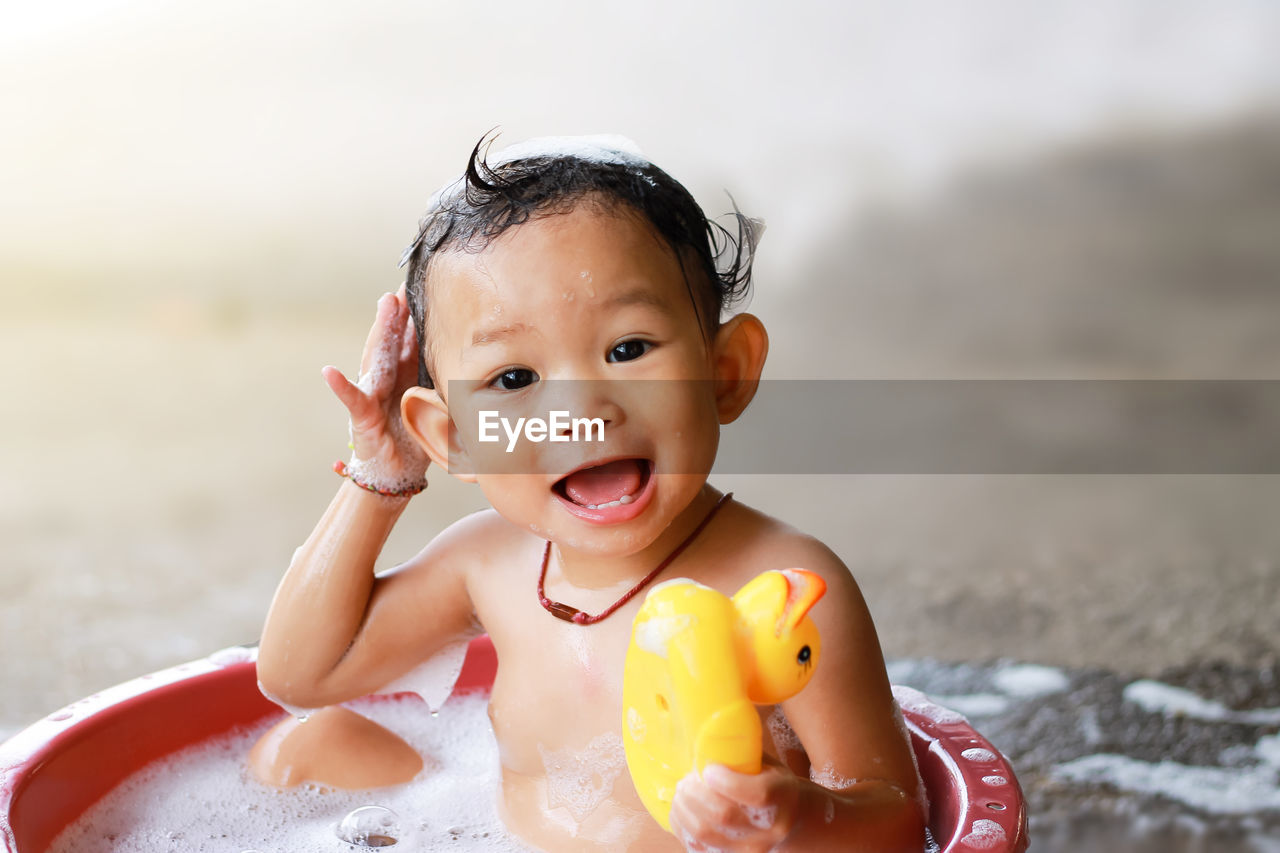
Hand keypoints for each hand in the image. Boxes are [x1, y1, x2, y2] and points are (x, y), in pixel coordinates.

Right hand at [322, 285, 428, 484]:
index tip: (425, 286)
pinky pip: (353, 400)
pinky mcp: (363, 418)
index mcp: (406, 375)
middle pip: (393, 340)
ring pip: (377, 357)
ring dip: (380, 331)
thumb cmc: (415, 438)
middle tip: (407, 283)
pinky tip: (330, 372)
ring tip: (384, 306)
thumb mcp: (437, 407)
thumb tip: (478, 364)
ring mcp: (373, 395)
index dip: (416, 315)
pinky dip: (340, 387)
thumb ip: (446, 385)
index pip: (411, 339)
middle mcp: (387, 379)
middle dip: (399, 311)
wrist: (397, 474)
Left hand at [669, 756, 801, 852]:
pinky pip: (697, 848)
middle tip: (685, 781)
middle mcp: (771, 829)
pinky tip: (680, 811)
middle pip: (724, 816)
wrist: (786, 819)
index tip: (708, 769)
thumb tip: (707, 727)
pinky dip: (682, 828)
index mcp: (783, 796)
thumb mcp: (765, 762)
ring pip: (706, 834)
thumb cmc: (769, 781)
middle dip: (695, 794)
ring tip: (680, 794)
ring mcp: (751, 849)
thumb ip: (741, 751)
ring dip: (684, 811)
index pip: (757, 793)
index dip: (727, 781)